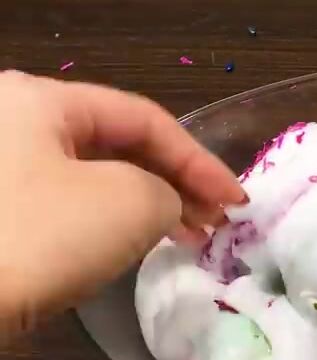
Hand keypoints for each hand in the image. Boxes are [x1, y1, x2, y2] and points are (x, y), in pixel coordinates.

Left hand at [0, 71, 245, 316]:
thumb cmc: (41, 236)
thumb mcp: (130, 201)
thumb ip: (168, 191)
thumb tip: (163, 205)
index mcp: (42, 101)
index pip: (145, 119)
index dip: (201, 160)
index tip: (239, 202)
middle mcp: (16, 124)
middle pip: (120, 147)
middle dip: (178, 184)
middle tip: (218, 220)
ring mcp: (1, 172)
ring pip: (96, 179)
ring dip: (151, 206)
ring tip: (191, 237)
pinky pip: (69, 206)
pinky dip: (113, 223)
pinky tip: (139, 246)